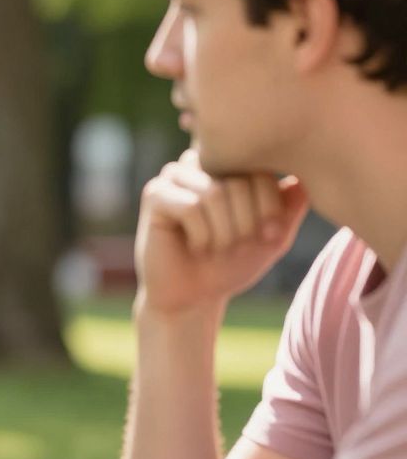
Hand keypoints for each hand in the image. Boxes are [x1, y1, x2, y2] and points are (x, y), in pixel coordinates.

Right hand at [135, 150, 307, 315]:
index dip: (272, 206)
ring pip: (214, 193)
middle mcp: (202, 162)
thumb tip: (304, 178)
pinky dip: (202, 235)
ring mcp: (175, 175)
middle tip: (238, 246)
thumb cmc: (231, 262)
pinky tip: (196, 246)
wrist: (192, 296)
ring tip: (217, 247)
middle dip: (247, 222)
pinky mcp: (154, 195)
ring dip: (224, 231)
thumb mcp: (272, 235)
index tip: (272, 236)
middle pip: (239, 180)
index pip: (264, 168)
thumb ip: (290, 206)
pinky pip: (190, 207)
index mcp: (231, 164)